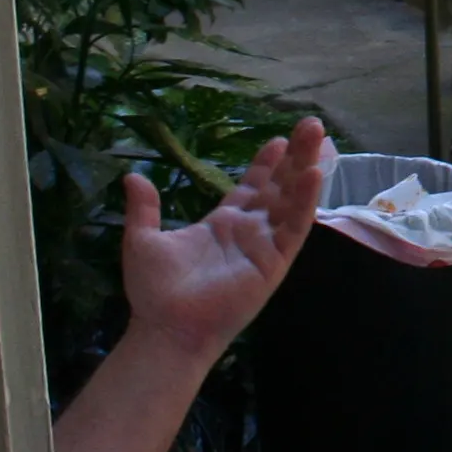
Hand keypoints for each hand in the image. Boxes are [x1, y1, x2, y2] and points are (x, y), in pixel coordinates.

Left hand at [118, 117, 327, 362]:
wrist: (165, 325)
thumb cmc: (155, 290)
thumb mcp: (143, 240)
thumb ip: (144, 208)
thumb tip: (132, 177)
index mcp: (223, 225)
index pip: (252, 188)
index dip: (266, 165)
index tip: (277, 139)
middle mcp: (249, 232)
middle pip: (279, 186)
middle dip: (295, 156)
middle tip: (311, 125)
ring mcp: (265, 245)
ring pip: (292, 199)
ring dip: (306, 168)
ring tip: (319, 137)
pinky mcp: (274, 261)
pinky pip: (294, 227)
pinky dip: (305, 200)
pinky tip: (313, 174)